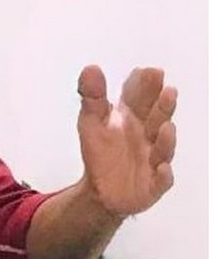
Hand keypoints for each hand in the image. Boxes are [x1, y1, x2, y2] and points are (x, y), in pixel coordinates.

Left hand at [77, 65, 177, 216]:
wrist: (101, 190)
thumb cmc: (101, 151)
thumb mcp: (90, 121)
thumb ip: (91, 95)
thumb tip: (91, 68)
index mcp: (131, 118)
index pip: (139, 99)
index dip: (143, 86)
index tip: (147, 71)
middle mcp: (146, 136)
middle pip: (156, 120)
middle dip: (163, 106)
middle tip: (167, 90)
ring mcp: (152, 160)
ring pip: (162, 148)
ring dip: (166, 139)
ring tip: (166, 126)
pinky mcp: (151, 185)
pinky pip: (160, 181)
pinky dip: (162, 175)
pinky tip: (161, 168)